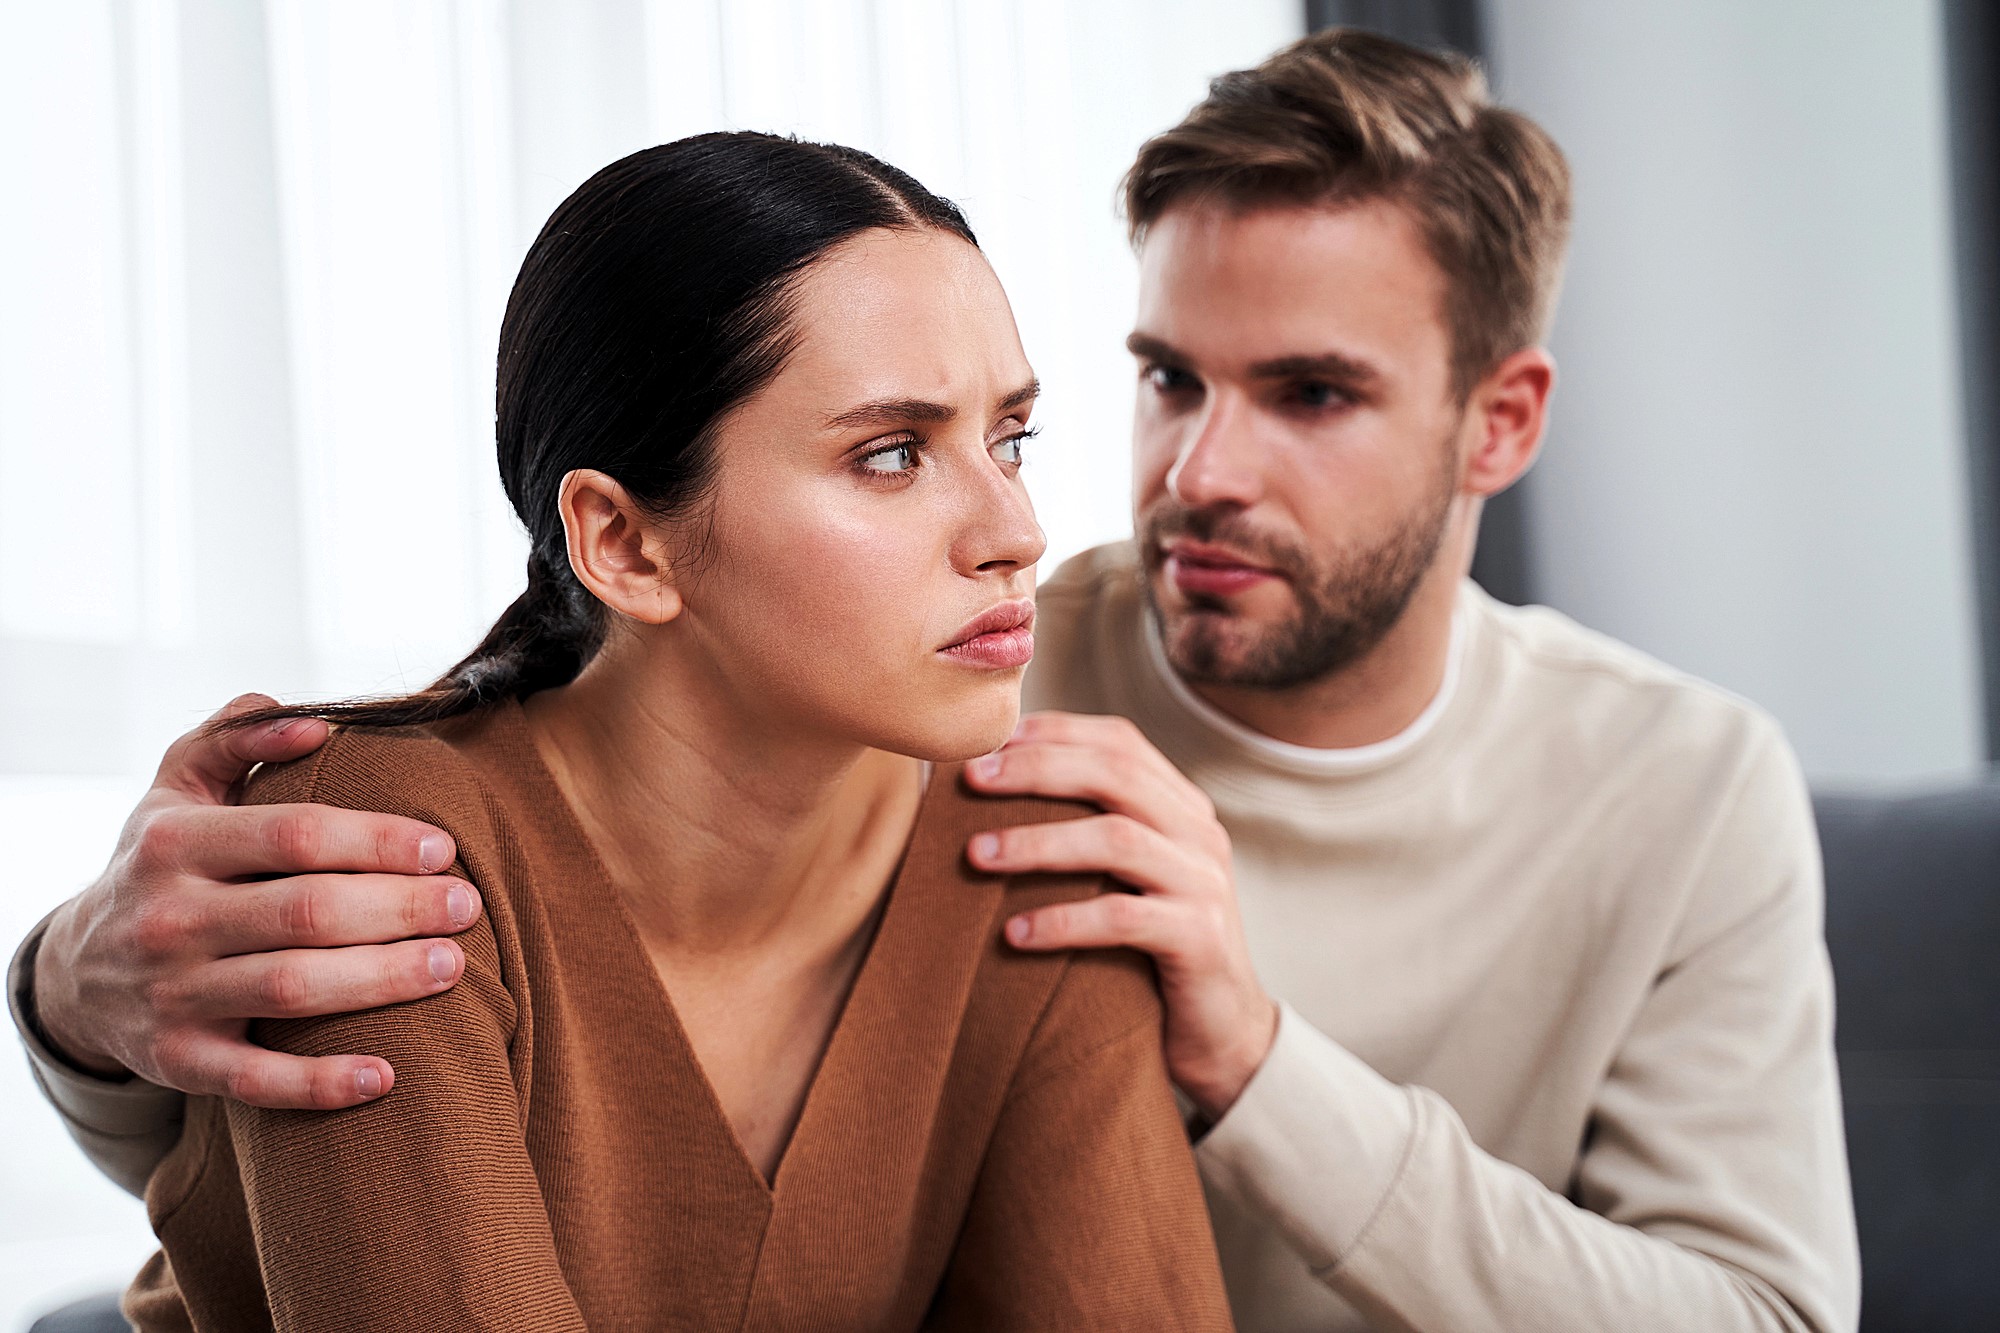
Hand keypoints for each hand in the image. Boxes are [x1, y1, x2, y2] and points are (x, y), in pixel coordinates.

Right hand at [31, 694, 479, 1108]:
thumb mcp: (178, 787)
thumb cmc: (162, 864)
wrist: (73, 970)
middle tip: (468, 905)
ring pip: (291, 989)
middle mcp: (168, 918)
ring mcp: (170, 994)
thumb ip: (238, 737)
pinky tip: (386, 1077)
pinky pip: (254, 1080)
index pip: (296, 834)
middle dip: (400, 908)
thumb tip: (318, 723)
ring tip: (454, 966)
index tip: (443, 847)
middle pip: (306, 911)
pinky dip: (319, 1083)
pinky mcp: (176, 1061)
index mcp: (177, 842)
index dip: (377, 840)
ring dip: (383, 981)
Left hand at [963, 711, 1276, 1120]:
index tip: (988, 741)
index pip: (1119, 741)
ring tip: (977, 855)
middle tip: (972, 780)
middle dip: (1037, 769)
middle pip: (1116, 773)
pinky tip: (1014, 934)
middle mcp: (1199, 833)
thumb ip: (1083, 833)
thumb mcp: (1123, 880)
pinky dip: (1063, 920)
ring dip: (1038, 841)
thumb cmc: (1149, 952)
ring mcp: (1203, 883)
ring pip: (1117, 838)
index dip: (1053, 732)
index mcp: (1181, 807)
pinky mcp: (1200, 938)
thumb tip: (984, 795)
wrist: (1222, 1034)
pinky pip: (1123, 918)